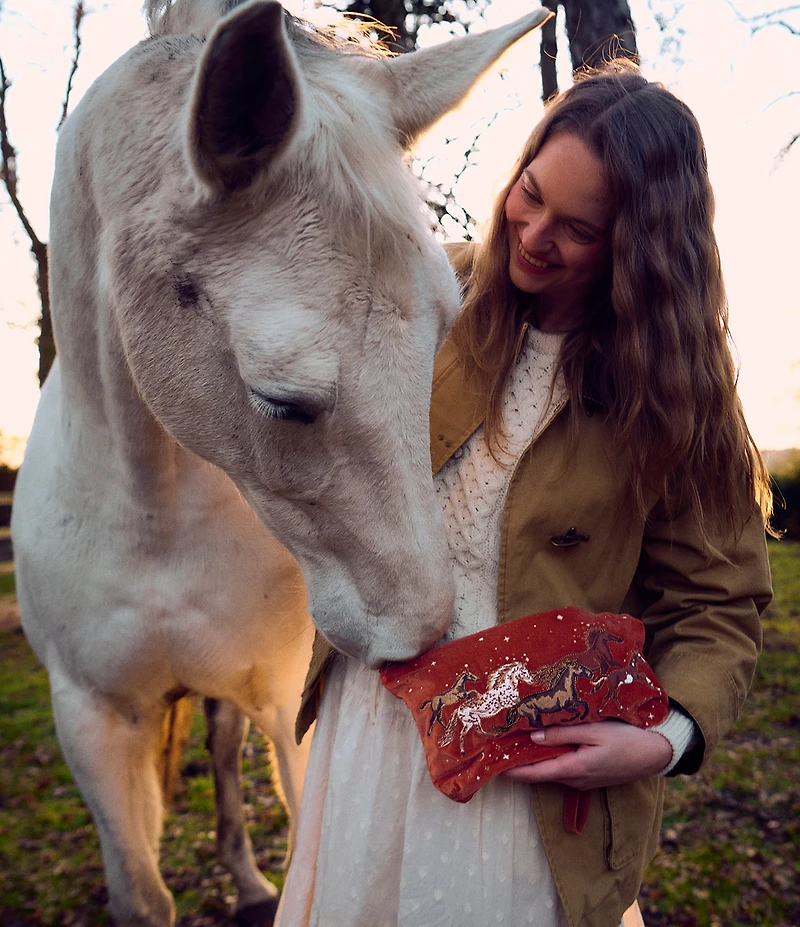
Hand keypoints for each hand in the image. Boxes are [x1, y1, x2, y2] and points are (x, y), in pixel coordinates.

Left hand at [502, 720, 672, 789]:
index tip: (489, 762)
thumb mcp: (594, 731)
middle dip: (517, 761)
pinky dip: (548, 757)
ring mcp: (582, 779)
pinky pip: (562, 767)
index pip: (532, 774)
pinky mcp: (589, 774)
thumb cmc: (626, 739)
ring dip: (532, 758)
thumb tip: (533, 735)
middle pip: (538, 773)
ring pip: (550, 769)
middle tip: (496, 743)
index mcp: (573, 769)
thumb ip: (562, 733)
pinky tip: (542, 742)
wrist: (656, 753)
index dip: (509, 770)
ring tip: (513, 739)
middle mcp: (574, 779)